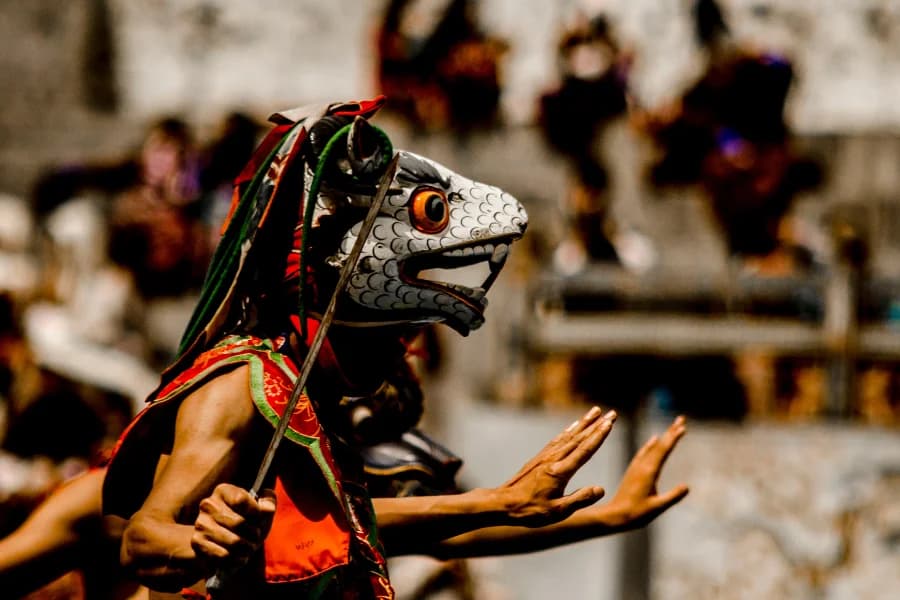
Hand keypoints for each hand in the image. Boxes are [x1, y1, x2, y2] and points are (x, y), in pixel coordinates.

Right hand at [191, 484, 276, 569]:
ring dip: (246, 549)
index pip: (241, 500)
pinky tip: (239, 557)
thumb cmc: (244, 522)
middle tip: (255, 538)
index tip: (258, 519)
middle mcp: (208, 504)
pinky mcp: (197, 542)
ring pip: (232, 542)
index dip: (255, 512)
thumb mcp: (259, 511)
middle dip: (253, 534)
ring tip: (249, 548)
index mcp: (223, 491)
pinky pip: (223, 555)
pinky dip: (235, 559)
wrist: (219, 542)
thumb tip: (268, 507)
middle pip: (239, 523)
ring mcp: (201, 524)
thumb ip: (268, 504)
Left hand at [497, 406, 615, 526]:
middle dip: (596, 425)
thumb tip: (600, 489)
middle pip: (579, 438)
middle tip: (611, 412)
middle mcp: (553, 460)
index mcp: (560, 471)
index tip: (610, 422)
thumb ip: (580, 499)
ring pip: (568, 436)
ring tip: (594, 411)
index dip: (599, 436)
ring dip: (583, 423)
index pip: (584, 450)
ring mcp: (545, 457)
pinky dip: (567, 431)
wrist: (502, 504)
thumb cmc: (530, 511)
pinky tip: (572, 427)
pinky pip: (557, 440)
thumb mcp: (558, 511)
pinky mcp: (538, 459)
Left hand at [604, 416, 688, 529]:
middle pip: (659, 445)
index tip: (682, 426)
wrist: (614, 515)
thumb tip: (687, 486)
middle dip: (671, 432)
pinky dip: (651, 444)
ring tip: (672, 428)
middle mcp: (642, 466)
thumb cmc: (636, 514)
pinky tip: (654, 440)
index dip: (673, 438)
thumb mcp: (657, 507)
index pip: (663, 450)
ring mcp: (636, 467)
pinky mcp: (633, 471)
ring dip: (663, 437)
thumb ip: (672, 497)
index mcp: (648, 472)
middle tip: (681, 419)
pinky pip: (644, 453)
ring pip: (652, 447)